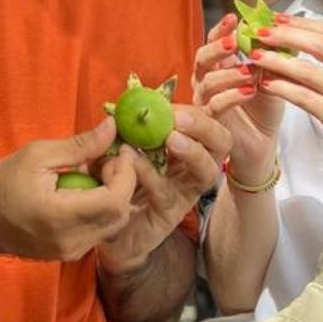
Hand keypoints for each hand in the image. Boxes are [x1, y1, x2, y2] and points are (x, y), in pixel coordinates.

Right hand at [0, 119, 137, 262]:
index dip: (126, 175)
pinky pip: (100, 231)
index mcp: (60, 215)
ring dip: (115, 196)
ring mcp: (71, 252)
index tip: (118, 152)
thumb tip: (112, 128)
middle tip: (106, 160)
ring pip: (114, 224)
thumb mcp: (37, 155)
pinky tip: (86, 191)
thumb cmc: (2, 184)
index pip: (115, 201)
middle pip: (121, 214)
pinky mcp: (70, 254)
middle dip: (123, 183)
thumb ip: (79, 145)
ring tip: (95, 173)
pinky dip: (102, 209)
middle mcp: (71, 241)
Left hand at [97, 103, 231, 275]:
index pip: (208, 123)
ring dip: (192, 152)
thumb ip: (132, 124)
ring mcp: (184, 195)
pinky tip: (132, 159)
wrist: (101, 224)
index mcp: (185, 148)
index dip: (195, 112)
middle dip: (205, 127)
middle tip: (179, 119)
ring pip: (207, 173)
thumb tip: (133, 97)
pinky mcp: (168, 216)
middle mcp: (192, 170)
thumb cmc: (114, 178)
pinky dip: (150, 173)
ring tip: (171, 138)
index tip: (169, 105)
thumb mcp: (121, 143)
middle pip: (221, 145)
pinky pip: (167, 193)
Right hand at [194, 15, 281, 181]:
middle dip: (217, 48)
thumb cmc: (263, 107)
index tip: (234, 18)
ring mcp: (205, 100)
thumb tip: (282, 31)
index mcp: (220, 64)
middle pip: (202, 57)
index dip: (221, 28)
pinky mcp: (210, 121)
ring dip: (229, 73)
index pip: (214, 40)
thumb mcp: (272, 77)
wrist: (263, 142)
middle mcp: (207, 79)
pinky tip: (250, 91)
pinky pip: (215, 105)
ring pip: (207, 81)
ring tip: (250, 71)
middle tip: (234, 42)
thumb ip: (272, 57)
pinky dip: (232, 96)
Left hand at [246, 18, 322, 192]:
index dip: (301, 22)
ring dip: (276, 60)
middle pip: (317, 43)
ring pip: (306, 69)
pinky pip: (303, 97)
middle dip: (284, 34)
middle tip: (259, 32)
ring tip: (255, 56)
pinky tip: (265, 84)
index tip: (276, 18)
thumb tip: (304, 43)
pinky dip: (281, 88)